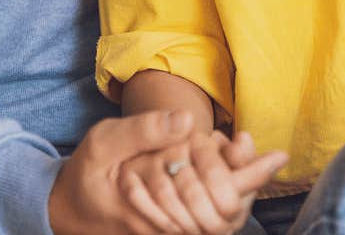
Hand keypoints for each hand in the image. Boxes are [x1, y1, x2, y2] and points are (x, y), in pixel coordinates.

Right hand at [50, 110, 275, 234]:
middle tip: (274, 156)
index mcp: (157, 203)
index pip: (219, 195)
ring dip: (241, 192)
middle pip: (228, 212)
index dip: (250, 175)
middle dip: (251, 183)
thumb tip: (186, 120)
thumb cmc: (86, 174)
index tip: (278, 155)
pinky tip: (230, 171)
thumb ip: (144, 130)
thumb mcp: (104, 142)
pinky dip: (224, 199)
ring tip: (261, 162)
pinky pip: (205, 221)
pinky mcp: (169, 231)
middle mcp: (169, 226)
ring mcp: (169, 231)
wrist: (65, 209)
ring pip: (220, 220)